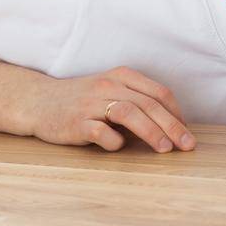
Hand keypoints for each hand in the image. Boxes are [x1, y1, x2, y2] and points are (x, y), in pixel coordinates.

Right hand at [23, 66, 196, 152]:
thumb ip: (138, 103)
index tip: (187, 132)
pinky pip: (100, 132)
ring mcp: (91, 103)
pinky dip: (114, 141)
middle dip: (172, 126)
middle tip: (187, 145)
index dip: (177, 114)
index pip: (159, 93)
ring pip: (129, 113)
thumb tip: (172, 127)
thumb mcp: (112, 92)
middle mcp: (108, 86)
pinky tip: (119, 147)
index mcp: (122, 76)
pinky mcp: (75, 122)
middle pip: (149, 104)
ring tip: (165, 149)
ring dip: (151, 132)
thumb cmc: (83, 100)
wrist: (37, 102)